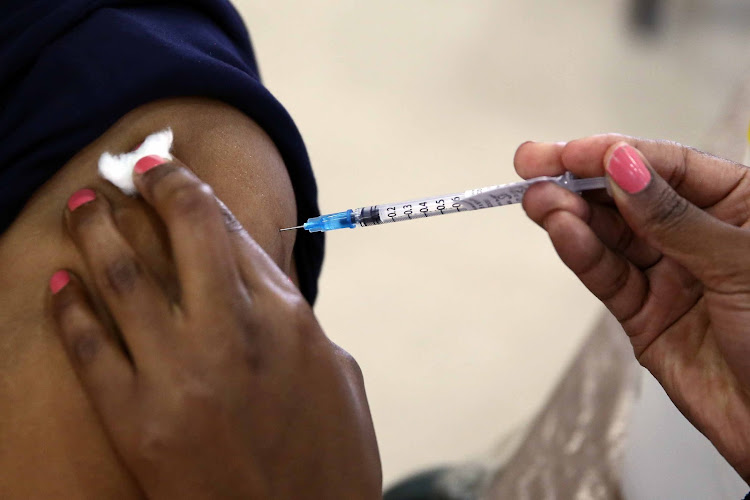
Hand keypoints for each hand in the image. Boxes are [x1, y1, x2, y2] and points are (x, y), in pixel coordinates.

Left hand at [49, 158, 380, 498]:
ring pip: (125, 279)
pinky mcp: (138, 422)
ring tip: (81, 204)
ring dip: (97, 232)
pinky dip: (69, 311)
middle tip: (131, 165)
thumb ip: (302, 326)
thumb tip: (270, 292)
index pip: (235, 235)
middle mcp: (235, 335)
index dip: (198, 194)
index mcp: (291, 321)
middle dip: (154, 187)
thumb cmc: (332, 463)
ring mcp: (182, 376)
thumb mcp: (340, 379)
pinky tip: (58, 284)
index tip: (174, 172)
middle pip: (185, 235)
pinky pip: (90, 351)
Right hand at [515, 135, 749, 480]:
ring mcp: (670, 276)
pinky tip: (562, 232)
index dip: (617, 154)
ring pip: (611, 236)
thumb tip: (625, 167)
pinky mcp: (644, 315)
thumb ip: (675, 217)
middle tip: (535, 166)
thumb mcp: (742, 265)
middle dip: (580, 180)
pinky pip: (608, 277)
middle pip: (629, 197)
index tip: (574, 151)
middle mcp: (700, 237)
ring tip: (541, 201)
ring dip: (572, 215)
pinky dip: (582, 254)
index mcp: (741, 207)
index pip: (669, 167)